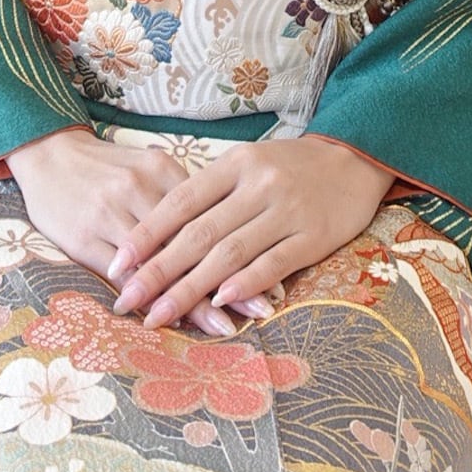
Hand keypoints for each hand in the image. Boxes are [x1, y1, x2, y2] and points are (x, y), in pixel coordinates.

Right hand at [4, 128, 269, 336]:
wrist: (48, 153)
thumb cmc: (106, 167)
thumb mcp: (147, 170)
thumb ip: (182, 196)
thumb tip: (231, 227)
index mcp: (160, 170)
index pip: (207, 217)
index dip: (238, 250)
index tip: (267, 278)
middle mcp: (139, 189)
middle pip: (189, 241)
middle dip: (225, 280)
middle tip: (257, 311)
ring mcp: (110, 213)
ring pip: (158, 263)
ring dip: (191, 297)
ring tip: (221, 326)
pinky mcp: (84, 236)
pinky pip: (121, 273)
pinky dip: (146, 297)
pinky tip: (164, 317)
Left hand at [107, 136, 396, 330]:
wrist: (354, 158)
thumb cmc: (289, 166)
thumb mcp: (247, 165)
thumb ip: (211, 195)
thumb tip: (159, 237)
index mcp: (234, 164)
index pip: (180, 202)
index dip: (147, 235)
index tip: (117, 264)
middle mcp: (257, 184)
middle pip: (199, 233)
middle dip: (158, 271)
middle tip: (126, 301)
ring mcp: (286, 209)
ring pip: (230, 252)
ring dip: (191, 287)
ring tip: (160, 314)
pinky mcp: (313, 235)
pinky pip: (274, 261)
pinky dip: (245, 283)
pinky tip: (220, 303)